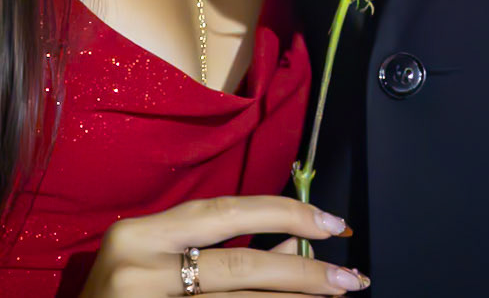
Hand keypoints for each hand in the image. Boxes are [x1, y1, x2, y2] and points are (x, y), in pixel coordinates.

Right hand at [79, 195, 368, 295]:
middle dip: (303, 272)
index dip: (283, 214)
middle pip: (239, 265)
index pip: (224, 212)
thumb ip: (217, 252)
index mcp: (138, 234)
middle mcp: (138, 268)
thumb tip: (291, 249)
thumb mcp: (155, 266)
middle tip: (350, 276)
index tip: (330, 224)